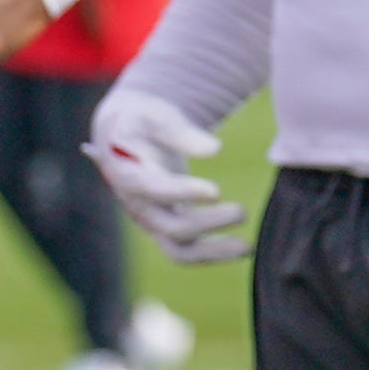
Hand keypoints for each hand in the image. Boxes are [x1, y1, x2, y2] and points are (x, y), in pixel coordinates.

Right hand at [85, 89, 247, 264]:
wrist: (122, 137)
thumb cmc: (141, 121)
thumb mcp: (154, 115)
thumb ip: (178, 131)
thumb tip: (214, 149)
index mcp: (127, 176)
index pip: (153, 190)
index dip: (182, 193)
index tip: (215, 191)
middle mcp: (137, 206)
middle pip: (169, 227)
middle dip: (206, 223)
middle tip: (241, 211)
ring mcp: (151, 220)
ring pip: (177, 249)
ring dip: (211, 251)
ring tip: (246, 247)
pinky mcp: (165, 227)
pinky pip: (187, 251)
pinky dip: (213, 254)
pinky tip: (242, 248)